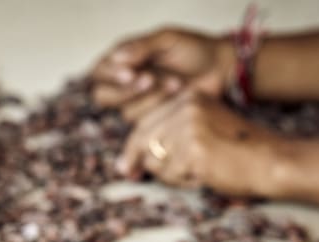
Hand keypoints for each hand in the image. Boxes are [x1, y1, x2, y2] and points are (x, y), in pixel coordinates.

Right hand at [92, 28, 234, 120]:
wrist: (219, 70)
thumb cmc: (193, 50)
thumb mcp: (168, 39)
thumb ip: (141, 46)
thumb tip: (116, 57)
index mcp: (122, 60)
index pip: (99, 71)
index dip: (110, 75)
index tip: (129, 74)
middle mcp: (123, 84)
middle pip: (103, 96)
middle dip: (126, 91)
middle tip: (150, 79)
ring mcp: (136, 106)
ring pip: (126, 111)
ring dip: (151, 98)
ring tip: (176, 83)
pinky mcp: (150, 123)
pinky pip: (144, 125)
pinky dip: (161, 109)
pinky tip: (178, 96)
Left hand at [117, 90, 280, 196]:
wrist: (271, 161)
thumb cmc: (240, 152)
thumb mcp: (206, 130)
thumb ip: (172, 135)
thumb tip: (128, 161)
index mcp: (190, 96)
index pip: (145, 121)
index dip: (131, 146)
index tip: (125, 164)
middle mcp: (187, 105)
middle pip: (142, 138)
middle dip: (134, 160)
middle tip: (127, 174)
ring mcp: (189, 126)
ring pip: (154, 159)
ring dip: (169, 174)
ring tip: (196, 172)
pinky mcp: (193, 148)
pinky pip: (169, 174)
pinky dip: (182, 182)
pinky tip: (203, 176)